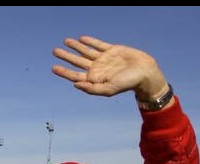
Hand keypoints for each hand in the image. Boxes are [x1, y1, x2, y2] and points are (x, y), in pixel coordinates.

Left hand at [52, 36, 169, 102]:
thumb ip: (91, 89)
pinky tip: (82, 39)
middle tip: (55, 51)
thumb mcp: (108, 89)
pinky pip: (98, 45)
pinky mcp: (112, 50)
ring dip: (75, 46)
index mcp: (94, 79)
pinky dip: (90, 41)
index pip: (75, 75)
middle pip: (77, 61)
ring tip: (65, 41)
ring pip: (86, 51)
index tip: (54, 67)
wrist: (145, 73)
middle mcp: (97, 69)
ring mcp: (104, 59)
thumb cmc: (127, 84)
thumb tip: (75, 85)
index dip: (64, 72)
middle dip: (66, 56)